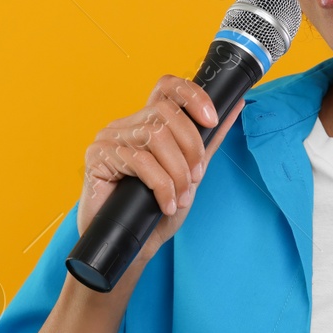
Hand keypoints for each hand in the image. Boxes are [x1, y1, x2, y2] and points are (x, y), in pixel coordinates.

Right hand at [79, 74, 244, 272]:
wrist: (132, 246)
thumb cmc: (156, 211)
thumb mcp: (192, 174)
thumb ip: (209, 141)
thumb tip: (236, 105)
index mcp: (148, 122)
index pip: (167, 87)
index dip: (192, 95)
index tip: (211, 119)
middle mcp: (127, 124)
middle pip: (166, 112)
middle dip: (191, 147)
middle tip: (195, 178)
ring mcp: (109, 138)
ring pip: (154, 137)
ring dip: (177, 172)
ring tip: (180, 197)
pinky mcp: (97, 156)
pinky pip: (138, 160)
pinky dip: (160, 185)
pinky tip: (165, 204)